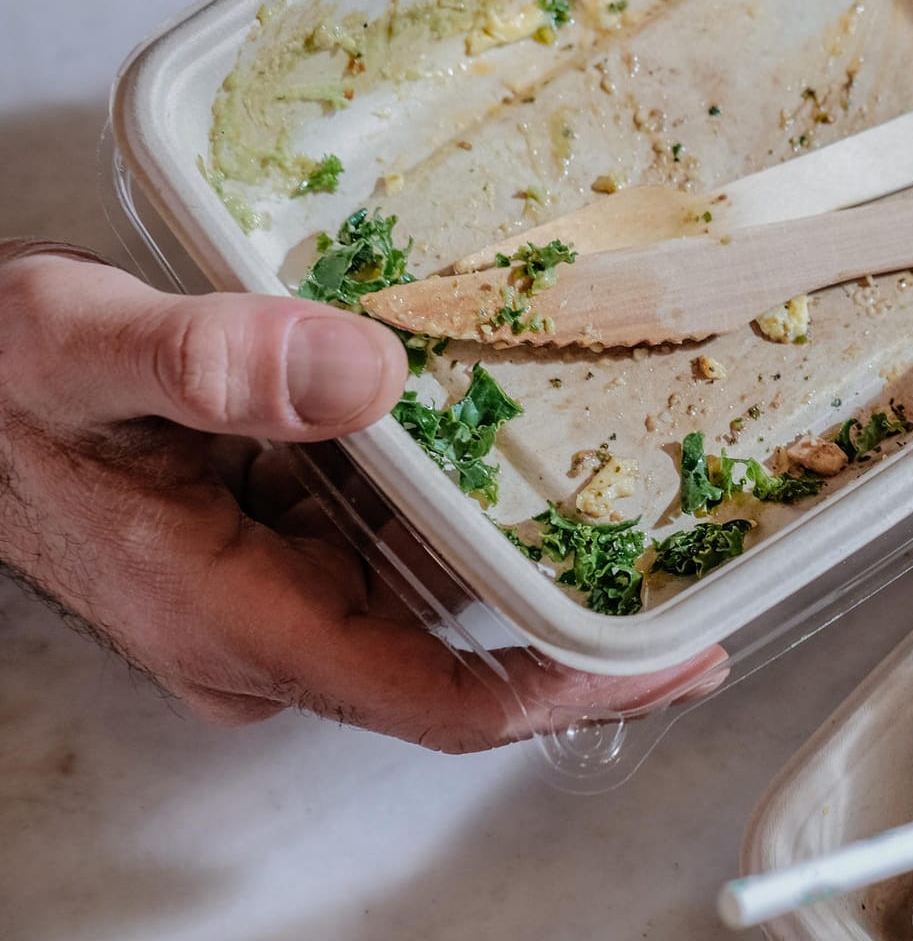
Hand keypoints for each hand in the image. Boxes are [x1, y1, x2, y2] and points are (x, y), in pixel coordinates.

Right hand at [0, 247, 721, 752]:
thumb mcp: (80, 349)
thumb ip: (209, 360)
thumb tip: (361, 372)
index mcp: (236, 621)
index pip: (438, 704)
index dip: (566, 694)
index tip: (668, 662)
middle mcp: (269, 633)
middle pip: (460, 659)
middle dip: (573, 624)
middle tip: (690, 573)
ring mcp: (276, 597)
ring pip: (434, 597)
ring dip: (523, 553)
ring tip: (635, 496)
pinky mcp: (277, 551)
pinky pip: (395, 545)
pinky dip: (455, 505)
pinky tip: (507, 443)